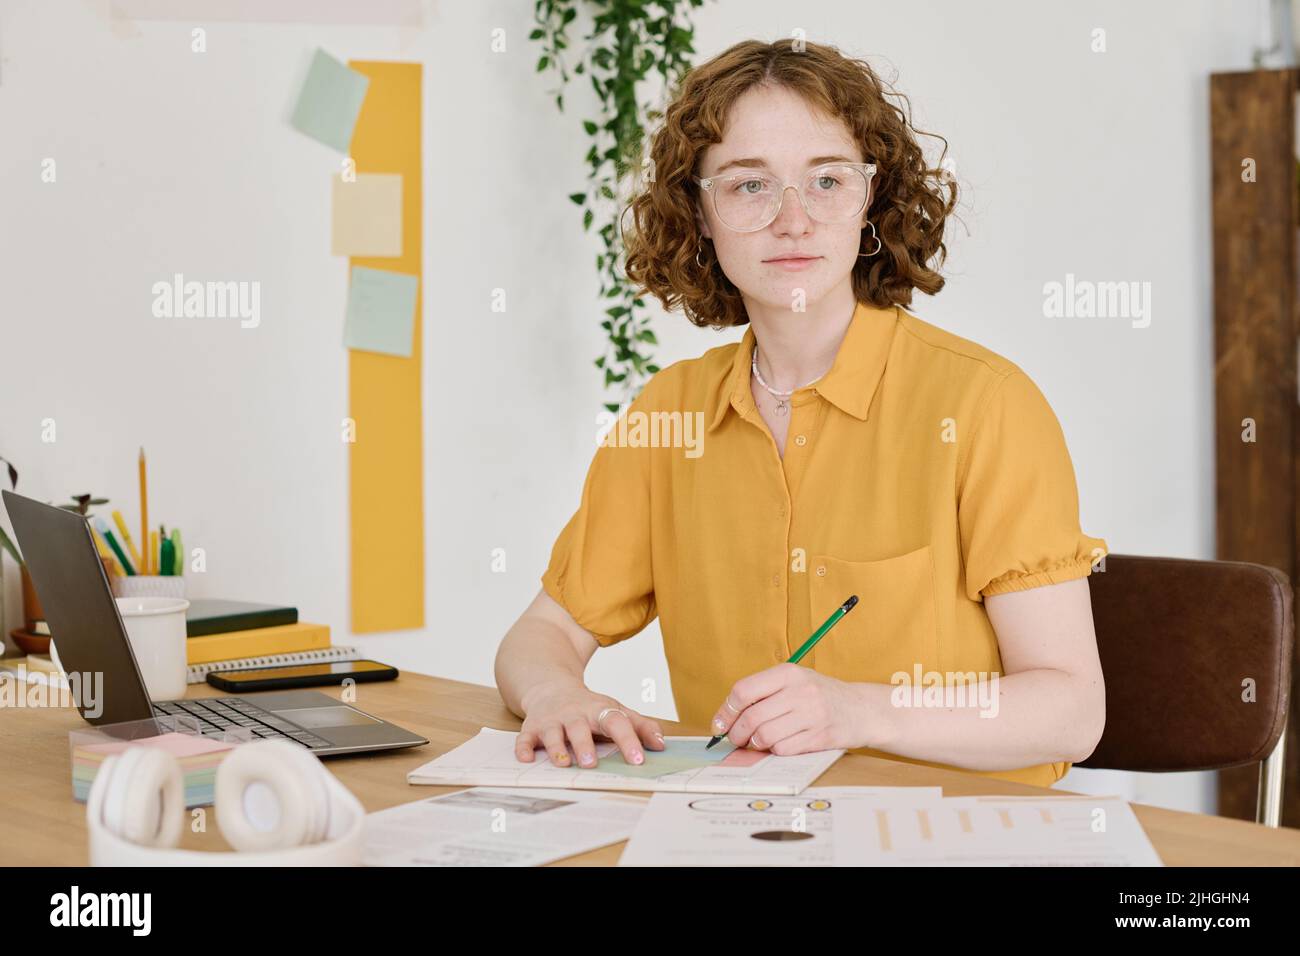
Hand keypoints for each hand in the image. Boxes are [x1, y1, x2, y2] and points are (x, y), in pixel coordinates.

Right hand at [515, 680, 664, 768]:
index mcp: (598, 710)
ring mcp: (551, 720)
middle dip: (585, 745)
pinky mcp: (532, 727)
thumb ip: (639, 725)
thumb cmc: (587, 706)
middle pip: (580, 728)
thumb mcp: (614, 709)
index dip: (628, 740)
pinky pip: (525, 738)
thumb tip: (661, 744)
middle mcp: (574, 714)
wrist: (550, 686)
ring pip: (553, 734)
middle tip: (592, 763)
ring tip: (564, 763)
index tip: (638, 759)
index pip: (616, 722)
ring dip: (557, 748)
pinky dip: (523, 748)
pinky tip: (526, 758)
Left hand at [710, 664, 867, 754]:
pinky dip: (775, 751)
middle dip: (737, 733)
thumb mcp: (794, 681)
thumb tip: (726, 716)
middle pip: (752, 717)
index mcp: (788, 673)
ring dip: (755, 744)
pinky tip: (779, 745)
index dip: (726, 710)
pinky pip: (783, 749)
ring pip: (765, 736)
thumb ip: (763, 692)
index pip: (744, 690)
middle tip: (735, 739)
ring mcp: (812, 715)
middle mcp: (800, 691)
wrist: (861, 709)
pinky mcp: (820, 737)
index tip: (719, 724)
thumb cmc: (820, 695)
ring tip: (758, 741)